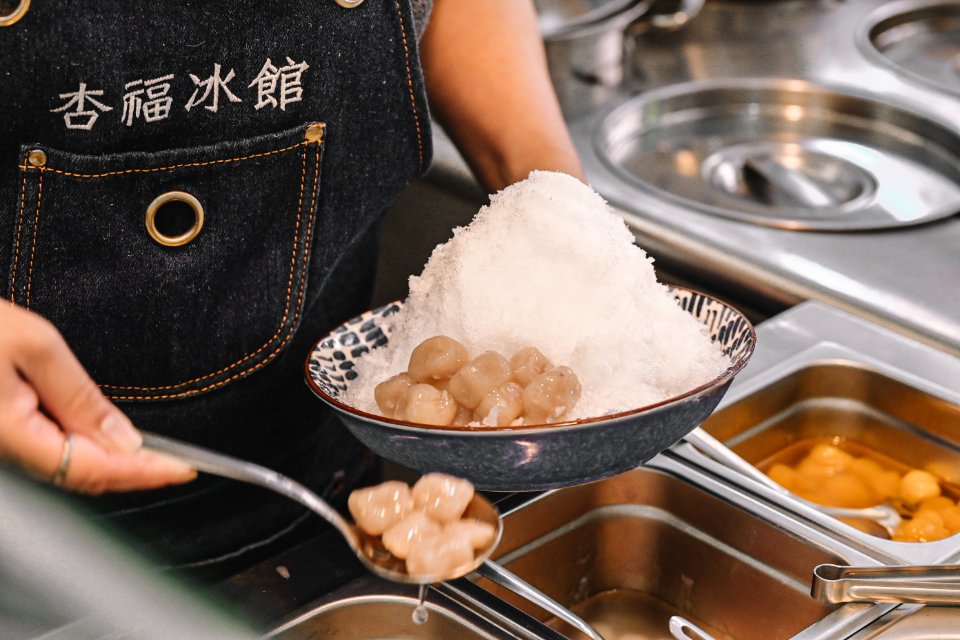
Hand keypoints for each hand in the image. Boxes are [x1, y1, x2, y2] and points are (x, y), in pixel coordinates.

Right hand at [0, 301, 195, 493]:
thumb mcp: (33, 345)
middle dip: (133, 473)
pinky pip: (44, 452)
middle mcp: (1, 451)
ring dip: (109, 463)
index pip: (91, 469)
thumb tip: (123, 438)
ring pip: (62, 468)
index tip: (184, 469)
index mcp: (8, 434)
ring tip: (153, 456)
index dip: (144, 473)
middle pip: (79, 475)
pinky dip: (80, 449)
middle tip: (179, 464)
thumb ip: (80, 396)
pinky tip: (101, 439)